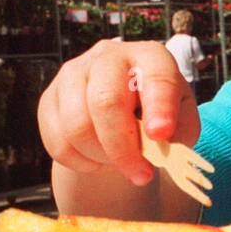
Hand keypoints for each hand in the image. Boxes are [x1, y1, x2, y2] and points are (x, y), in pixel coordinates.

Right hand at [38, 38, 198, 185]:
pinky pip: (58, 142)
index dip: (159, 106)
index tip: (161, 135)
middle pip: (106, 101)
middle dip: (124, 147)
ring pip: (78, 126)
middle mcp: (109, 56)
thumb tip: (165, 140)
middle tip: (141, 175)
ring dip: (102, 157)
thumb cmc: (156, 116)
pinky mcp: (49, 99)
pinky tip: (97, 159)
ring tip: (120, 163)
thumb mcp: (181, 121)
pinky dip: (81, 162)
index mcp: (150, 57)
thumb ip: (181, 130)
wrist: (119, 115)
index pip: (156, 76)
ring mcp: (73, 74)